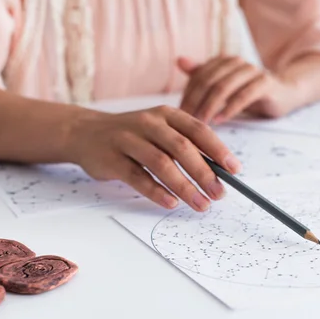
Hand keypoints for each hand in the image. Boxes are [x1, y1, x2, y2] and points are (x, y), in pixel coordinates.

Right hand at [64, 106, 242, 211]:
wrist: (85, 132)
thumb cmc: (133, 135)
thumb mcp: (160, 131)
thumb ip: (185, 146)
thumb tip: (218, 172)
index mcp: (166, 114)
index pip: (199, 130)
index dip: (219, 150)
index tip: (234, 170)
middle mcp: (149, 123)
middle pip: (182, 148)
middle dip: (204, 173)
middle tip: (219, 194)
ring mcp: (128, 140)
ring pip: (161, 163)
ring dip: (184, 187)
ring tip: (200, 204)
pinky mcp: (112, 159)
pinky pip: (138, 177)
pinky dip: (156, 191)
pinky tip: (171, 203)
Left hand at [178, 56, 297, 123]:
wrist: (284, 93)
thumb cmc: (250, 91)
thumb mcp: (224, 85)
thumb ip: (202, 74)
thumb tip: (179, 61)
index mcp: (224, 60)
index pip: (198, 76)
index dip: (187, 95)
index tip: (178, 115)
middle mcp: (236, 62)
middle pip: (209, 81)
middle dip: (195, 102)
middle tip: (186, 121)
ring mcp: (251, 71)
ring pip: (224, 87)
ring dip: (209, 106)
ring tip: (201, 123)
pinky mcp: (265, 83)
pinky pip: (243, 96)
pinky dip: (229, 109)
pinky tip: (220, 120)